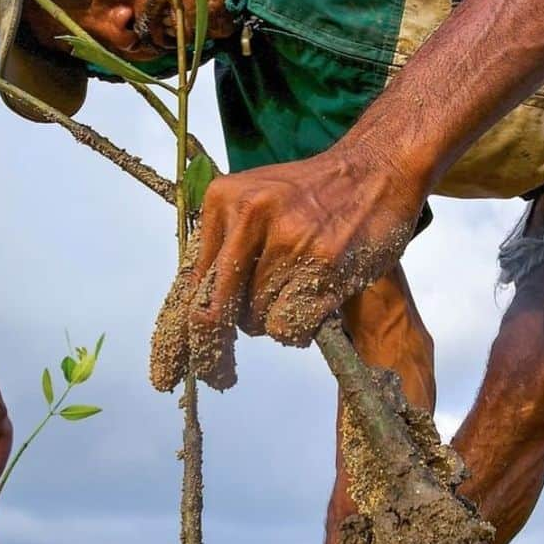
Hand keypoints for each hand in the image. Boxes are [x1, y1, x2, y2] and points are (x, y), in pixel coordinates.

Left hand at [150, 143, 424, 390]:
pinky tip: (310, 308)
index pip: (188, 283)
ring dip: (270, 323)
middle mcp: (250, 217)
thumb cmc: (311, 195)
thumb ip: (222, 247)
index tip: (167, 374)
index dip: (175, 336)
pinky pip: (290, 327)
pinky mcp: (325, 264)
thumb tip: (192, 315)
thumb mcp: (254, 202)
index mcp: (223, 202)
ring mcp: (289, 241)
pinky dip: (297, 330)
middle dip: (213, 353)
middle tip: (219, 375)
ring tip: (293, 295)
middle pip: (214, 312)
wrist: (377, 168)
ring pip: (256, 322)